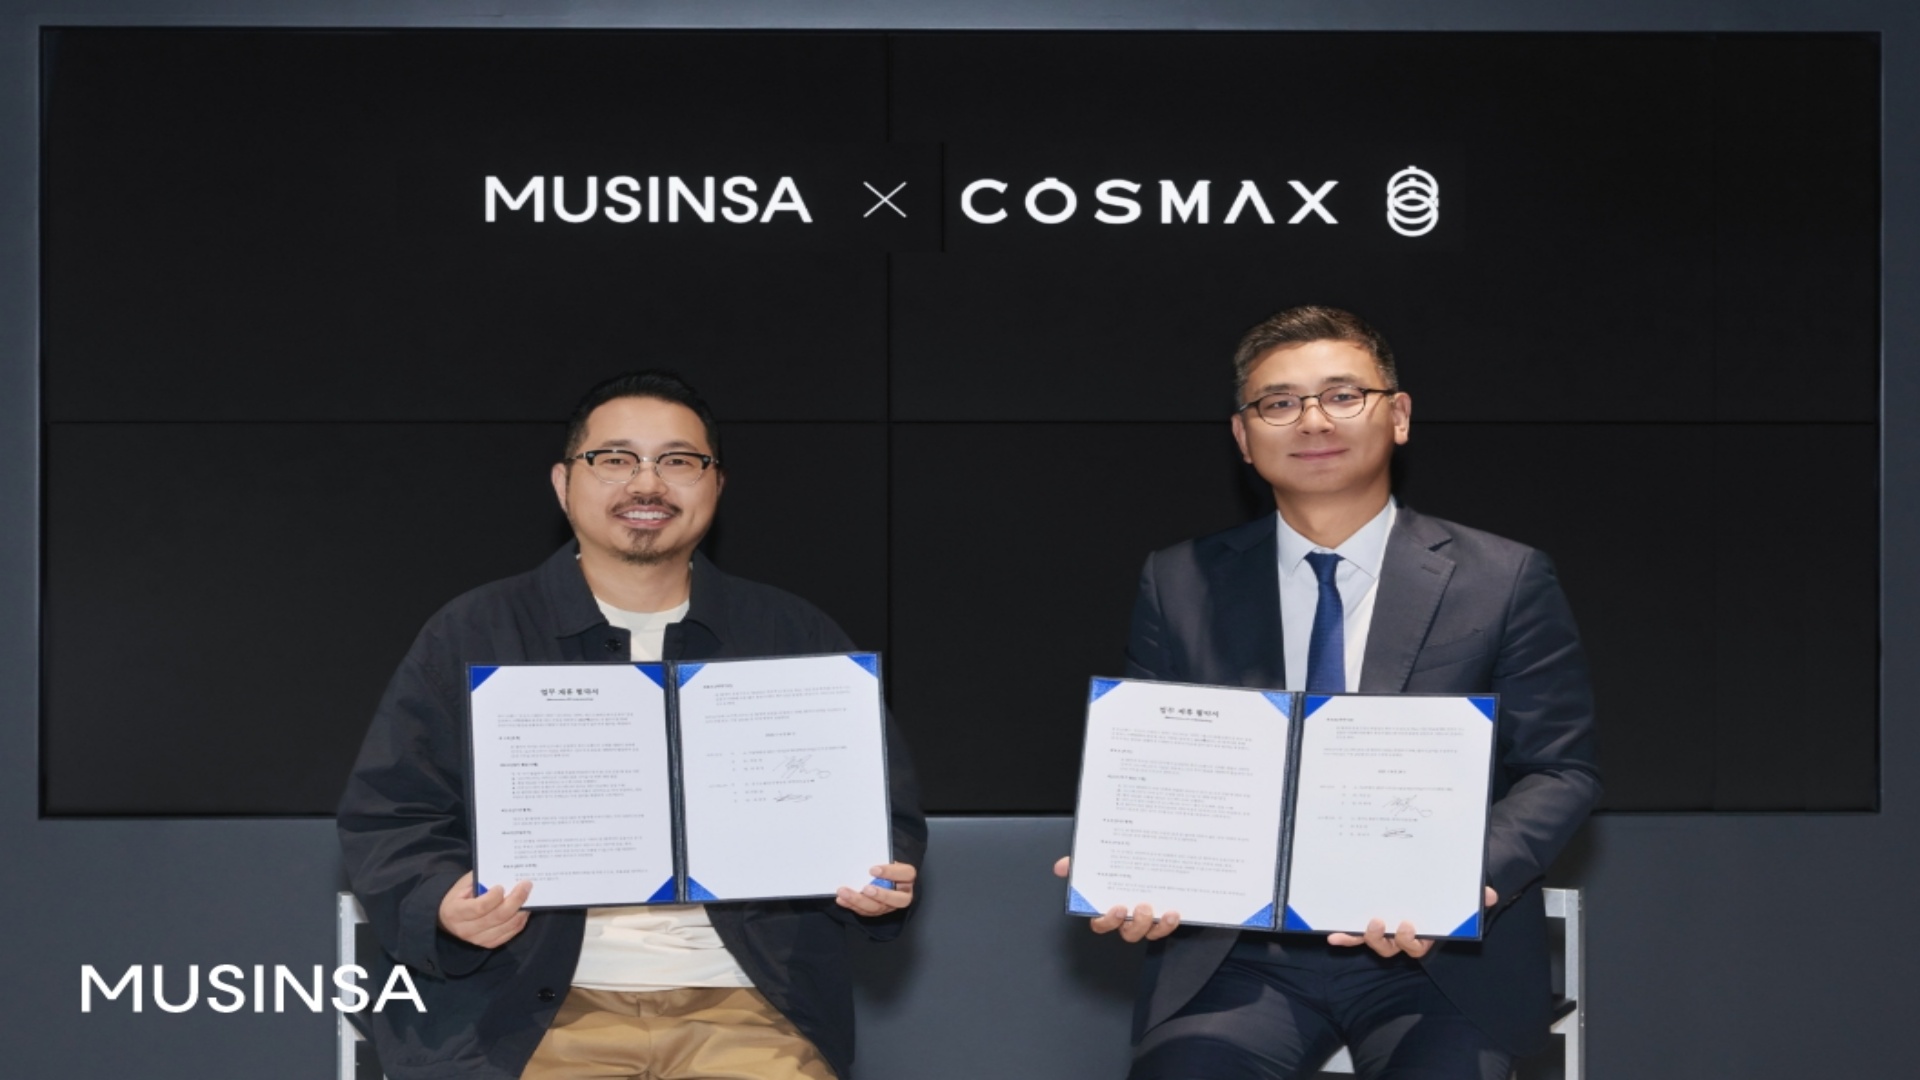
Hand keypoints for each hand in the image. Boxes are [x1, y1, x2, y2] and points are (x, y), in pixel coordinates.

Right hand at [437, 872, 532, 947]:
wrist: (449, 918)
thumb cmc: (459, 897)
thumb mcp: (463, 884)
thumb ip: (479, 879)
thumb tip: (503, 874)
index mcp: (455, 913)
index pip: (479, 907)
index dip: (494, 897)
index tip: (501, 886)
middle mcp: (466, 930)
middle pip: (497, 917)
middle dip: (515, 899)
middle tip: (526, 885)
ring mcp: (478, 940)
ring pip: (507, 926)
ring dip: (521, 910)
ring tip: (529, 895)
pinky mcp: (489, 944)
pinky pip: (510, 933)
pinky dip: (520, 920)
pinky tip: (524, 908)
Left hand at [835, 863, 916, 916]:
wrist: (883, 875)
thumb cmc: (884, 864)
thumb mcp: (886, 859)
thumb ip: (879, 858)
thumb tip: (862, 852)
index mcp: (907, 877)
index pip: (905, 874)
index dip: (890, 873)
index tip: (873, 869)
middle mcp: (902, 894)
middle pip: (896, 899)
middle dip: (880, 895)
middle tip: (865, 889)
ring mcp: (890, 906)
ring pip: (877, 908)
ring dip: (859, 901)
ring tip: (844, 893)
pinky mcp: (877, 912)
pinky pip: (865, 912)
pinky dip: (852, 905)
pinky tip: (841, 900)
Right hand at [1054, 856, 1180, 942]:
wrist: (1151, 853)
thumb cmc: (1120, 861)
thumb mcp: (1097, 859)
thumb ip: (1078, 863)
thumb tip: (1061, 867)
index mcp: (1109, 906)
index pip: (1101, 924)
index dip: (1108, 921)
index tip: (1117, 908)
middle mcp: (1127, 916)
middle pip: (1128, 933)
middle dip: (1136, 925)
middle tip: (1142, 908)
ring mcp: (1147, 918)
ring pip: (1149, 933)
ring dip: (1157, 926)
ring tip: (1163, 912)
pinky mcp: (1164, 915)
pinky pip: (1166, 927)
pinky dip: (1170, 923)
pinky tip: (1174, 912)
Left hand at [1327, 886, 1497, 958]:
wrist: (1427, 882)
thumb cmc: (1442, 891)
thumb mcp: (1457, 893)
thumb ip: (1473, 895)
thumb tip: (1489, 895)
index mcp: (1423, 933)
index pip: (1417, 946)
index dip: (1410, 940)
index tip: (1407, 926)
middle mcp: (1402, 937)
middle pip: (1392, 948)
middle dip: (1385, 939)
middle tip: (1380, 923)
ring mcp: (1384, 932)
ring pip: (1373, 943)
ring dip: (1365, 936)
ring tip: (1363, 923)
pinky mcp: (1367, 925)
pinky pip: (1355, 935)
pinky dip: (1345, 937)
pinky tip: (1331, 935)